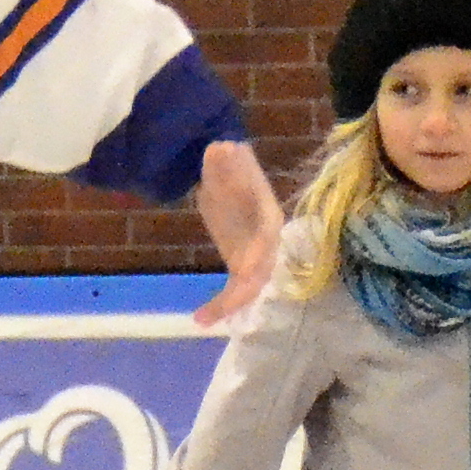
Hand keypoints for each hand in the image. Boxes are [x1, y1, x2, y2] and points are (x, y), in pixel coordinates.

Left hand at [190, 139, 279, 328]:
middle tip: (220, 310)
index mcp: (270, 218)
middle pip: (260, 273)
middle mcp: (268, 243)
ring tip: (202, 320)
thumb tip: (221, 148)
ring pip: (247, 288)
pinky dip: (219, 305)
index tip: (244, 274)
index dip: (258, 259)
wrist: (230, 176)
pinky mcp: (241, 265)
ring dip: (228, 305)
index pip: (267, 241)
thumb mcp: (228, 161)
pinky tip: (200, 319)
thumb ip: (226, 160)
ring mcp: (255, 257)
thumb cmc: (233, 167)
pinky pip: (233, 290)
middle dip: (241, 293)